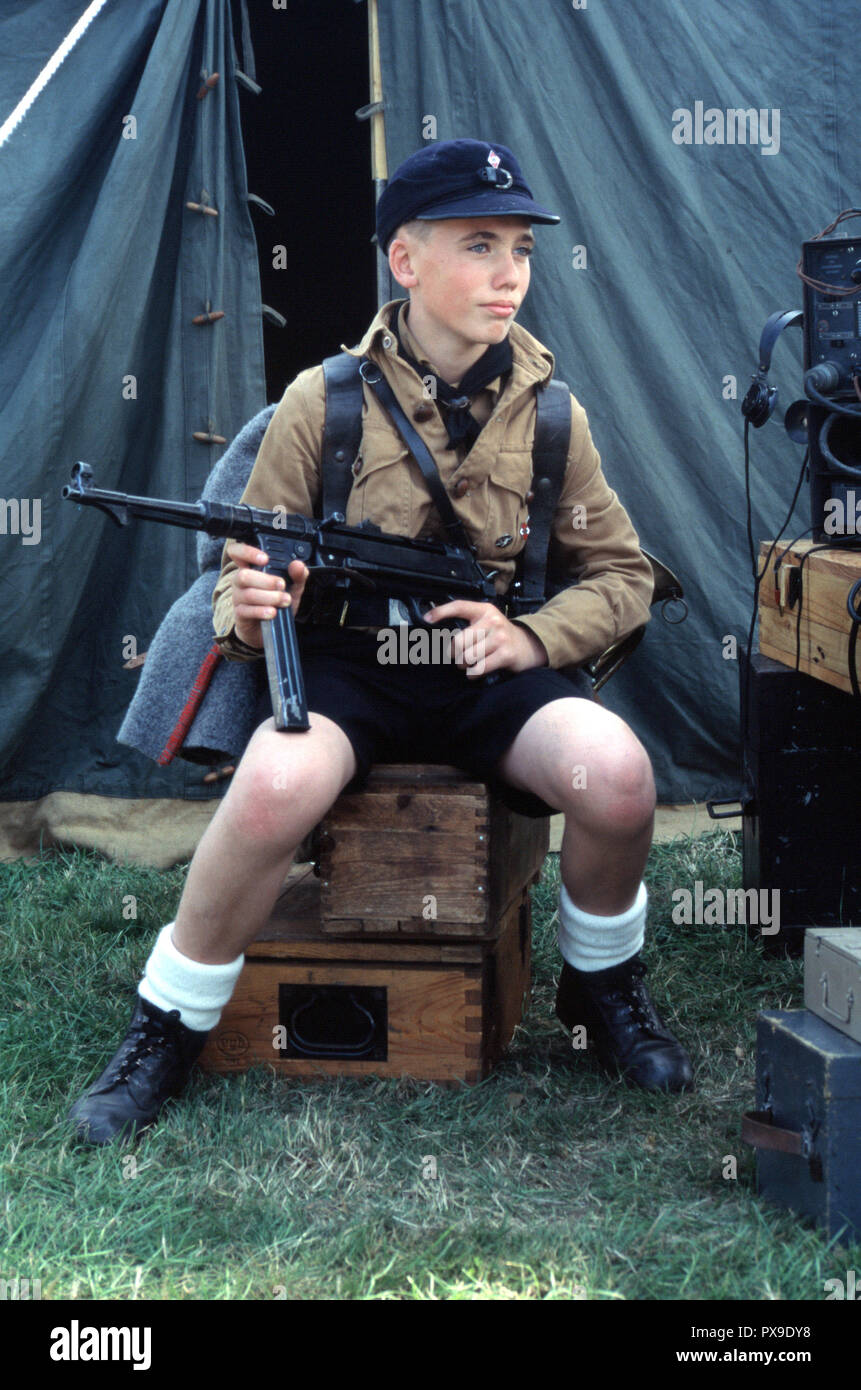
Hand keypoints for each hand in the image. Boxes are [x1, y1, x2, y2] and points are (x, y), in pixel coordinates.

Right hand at [226, 541, 308, 649]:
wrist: (271, 629)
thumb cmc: (277, 603)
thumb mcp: (292, 587)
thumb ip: (297, 575)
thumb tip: (298, 565)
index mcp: (251, 568)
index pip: (238, 552)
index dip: (246, 552)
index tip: (265, 559)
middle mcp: (241, 581)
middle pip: (243, 575)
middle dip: (266, 580)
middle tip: (282, 585)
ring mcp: (238, 598)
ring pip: (247, 594)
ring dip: (269, 597)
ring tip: (284, 600)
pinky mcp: (240, 614)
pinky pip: (246, 610)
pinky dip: (262, 611)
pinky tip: (273, 612)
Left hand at [423, 600, 547, 677]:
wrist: (528, 645)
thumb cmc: (501, 636)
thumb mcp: (487, 622)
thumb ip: (468, 623)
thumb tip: (439, 630)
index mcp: (484, 610)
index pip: (459, 606)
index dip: (441, 612)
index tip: (427, 619)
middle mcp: (492, 621)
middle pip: (459, 641)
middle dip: (454, 654)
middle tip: (459, 657)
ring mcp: (500, 638)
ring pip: (468, 656)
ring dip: (465, 665)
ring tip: (470, 663)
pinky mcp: (505, 654)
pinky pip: (480, 667)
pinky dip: (474, 673)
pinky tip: (476, 671)